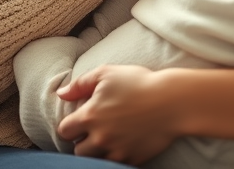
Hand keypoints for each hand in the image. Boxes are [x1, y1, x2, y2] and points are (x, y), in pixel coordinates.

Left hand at [57, 65, 176, 164]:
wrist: (172, 101)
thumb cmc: (139, 83)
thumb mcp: (107, 73)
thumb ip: (80, 83)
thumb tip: (61, 93)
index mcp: (90, 116)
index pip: (64, 131)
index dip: (70, 125)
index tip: (79, 121)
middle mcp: (100, 138)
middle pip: (77, 151)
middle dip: (83, 141)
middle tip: (94, 131)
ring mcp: (116, 151)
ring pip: (93, 161)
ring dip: (97, 152)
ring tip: (107, 139)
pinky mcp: (131, 160)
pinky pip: (114, 165)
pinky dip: (115, 156)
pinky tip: (123, 143)